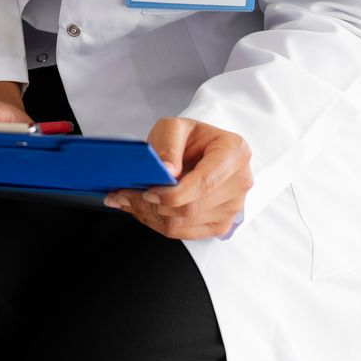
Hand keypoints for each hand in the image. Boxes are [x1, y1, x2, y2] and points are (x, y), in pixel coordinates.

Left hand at [103, 117, 251, 239]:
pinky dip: (157, 223)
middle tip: (120, 196)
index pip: (204, 183)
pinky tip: (141, 209)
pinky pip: (184, 233)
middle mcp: (239, 182)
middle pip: (191, 208)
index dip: (173, 193)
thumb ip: (169, 144)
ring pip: (184, 224)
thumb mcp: (175, 127)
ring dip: (148, 215)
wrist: (202, 150)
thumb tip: (168, 171)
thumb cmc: (190, 137)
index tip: (146, 191)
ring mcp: (232, 207)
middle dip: (151, 205)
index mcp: (234, 153)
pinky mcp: (221, 225)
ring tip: (124, 201)